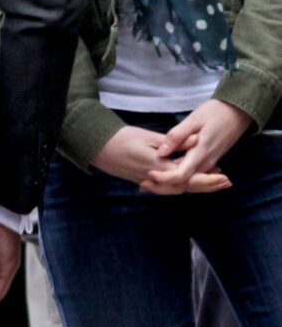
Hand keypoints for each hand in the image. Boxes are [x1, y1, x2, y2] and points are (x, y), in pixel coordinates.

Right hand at [91, 124, 230, 193]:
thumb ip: (174, 143)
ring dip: (197, 186)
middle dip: (208, 185)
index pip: (190, 177)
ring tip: (213, 180)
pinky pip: (169, 187)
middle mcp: (157, 179)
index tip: (224, 177)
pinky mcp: (146, 180)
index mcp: (159, 168)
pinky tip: (190, 180)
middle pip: (187, 187)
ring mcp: (151, 182)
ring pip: (179, 189)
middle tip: (226, 182)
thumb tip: (196, 142)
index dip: (208, 178)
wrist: (100, 148)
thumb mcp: (150, 137)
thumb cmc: (124, 139)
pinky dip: (183, 185)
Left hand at [141, 99, 251, 194]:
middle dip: (163, 186)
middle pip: (184, 183)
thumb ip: (177, 136)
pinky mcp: (210, 160)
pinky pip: (194, 175)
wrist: (238, 112)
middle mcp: (206, 163)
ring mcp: (209, 163)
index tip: (148, 174)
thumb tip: (161, 152)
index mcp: (201, 153)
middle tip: (143, 185)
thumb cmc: (215, 112)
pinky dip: (180, 179)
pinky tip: (165, 175)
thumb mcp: (194, 119)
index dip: (164, 178)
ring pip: (189, 182)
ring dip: (170, 185)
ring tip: (149, 183)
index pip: (181, 175)